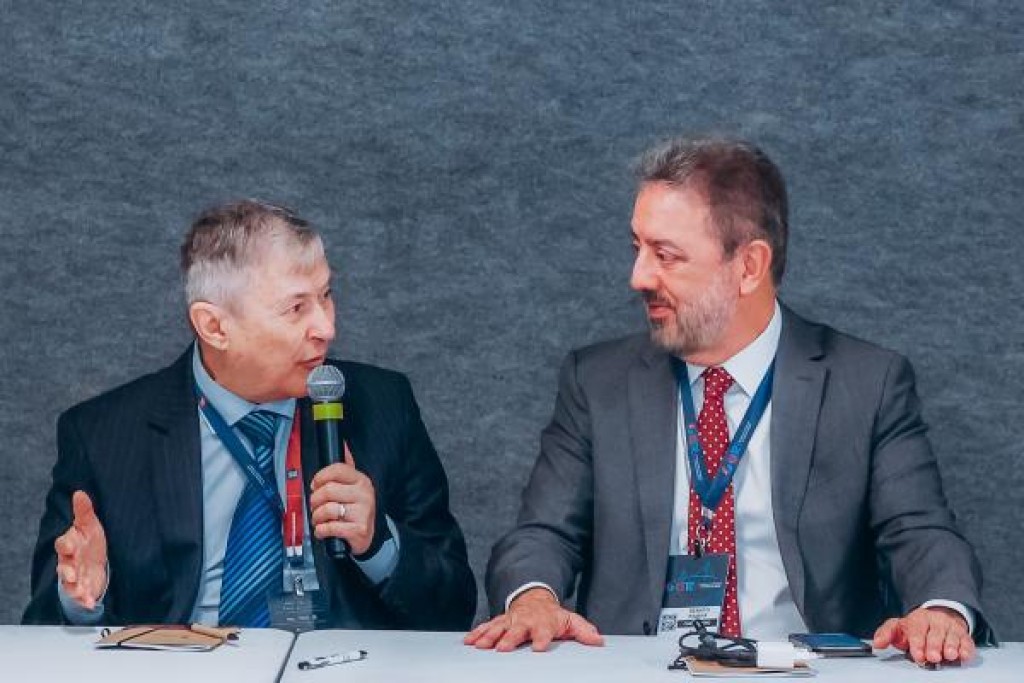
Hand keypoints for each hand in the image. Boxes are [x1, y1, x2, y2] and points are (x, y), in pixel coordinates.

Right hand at [54, 491, 107, 609]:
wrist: (94, 561)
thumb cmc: (89, 541)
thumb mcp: (89, 525)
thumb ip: (84, 511)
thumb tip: (80, 493)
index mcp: (70, 544)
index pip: (63, 544)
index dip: (65, 544)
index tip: (69, 544)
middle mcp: (69, 561)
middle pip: (64, 565)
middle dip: (67, 570)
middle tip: (71, 573)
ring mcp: (74, 576)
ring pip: (70, 583)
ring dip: (74, 587)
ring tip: (81, 591)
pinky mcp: (81, 588)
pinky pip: (80, 595)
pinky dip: (84, 599)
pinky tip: (90, 602)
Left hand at [309, 443, 376, 554]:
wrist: (369, 536)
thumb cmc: (355, 510)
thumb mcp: (353, 487)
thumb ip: (346, 468)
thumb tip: (344, 444)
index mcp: (361, 480)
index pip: (337, 469)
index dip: (320, 477)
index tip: (315, 485)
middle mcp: (364, 494)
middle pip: (328, 490)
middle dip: (315, 501)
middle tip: (315, 506)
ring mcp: (363, 512)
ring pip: (327, 509)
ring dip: (317, 517)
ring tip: (319, 520)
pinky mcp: (359, 530)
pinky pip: (330, 527)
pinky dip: (321, 531)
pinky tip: (324, 530)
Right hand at [463, 587, 603, 651]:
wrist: (534, 599)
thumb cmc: (553, 616)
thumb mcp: (570, 621)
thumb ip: (583, 631)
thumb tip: (599, 641)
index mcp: (544, 622)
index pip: (544, 630)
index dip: (542, 638)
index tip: (539, 648)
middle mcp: (525, 621)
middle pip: (517, 630)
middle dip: (509, 638)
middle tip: (502, 648)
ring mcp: (511, 620)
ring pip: (498, 627)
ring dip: (489, 636)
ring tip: (480, 646)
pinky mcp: (500, 621)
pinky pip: (486, 626)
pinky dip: (477, 633)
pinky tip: (469, 641)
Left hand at [873, 606, 974, 663]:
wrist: (938, 617)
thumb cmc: (916, 627)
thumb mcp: (899, 627)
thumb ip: (886, 634)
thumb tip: (877, 644)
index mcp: (918, 619)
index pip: (917, 630)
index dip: (917, 643)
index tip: (917, 655)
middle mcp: (935, 621)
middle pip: (934, 634)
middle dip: (933, 646)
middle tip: (932, 657)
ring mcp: (950, 628)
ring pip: (951, 637)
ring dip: (950, 646)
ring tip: (948, 655)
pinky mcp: (963, 635)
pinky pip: (966, 641)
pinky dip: (966, 648)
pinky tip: (964, 655)